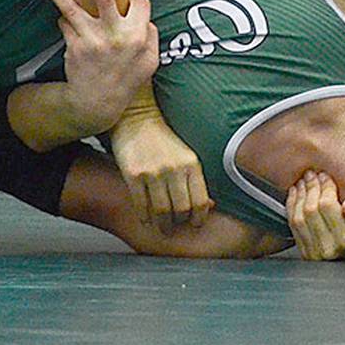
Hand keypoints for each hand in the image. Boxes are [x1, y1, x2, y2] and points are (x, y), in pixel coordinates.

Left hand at [48, 0, 159, 133]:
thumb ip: (151, 38)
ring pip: (73, 8)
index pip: (139, 2)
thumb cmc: (125, 81)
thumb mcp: (149, 63)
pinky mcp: (74, 46)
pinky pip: (65, 24)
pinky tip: (65, 22)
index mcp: (137, 36)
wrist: (97, 103)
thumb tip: (146, 20)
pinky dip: (65, 21)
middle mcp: (115, 35)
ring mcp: (92, 40)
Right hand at [111, 109, 212, 230]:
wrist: (135, 117)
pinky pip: (141, 204)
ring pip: (161, 211)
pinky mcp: (133, 174)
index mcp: (191, 164)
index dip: (199, 218)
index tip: (194, 224)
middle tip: (174, 226)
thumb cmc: (162, 139)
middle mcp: (174, 168)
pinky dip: (144, 216)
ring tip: (161, 226)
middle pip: (181, 210)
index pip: (200, 202)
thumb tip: (210, 207)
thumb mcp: (186, 155)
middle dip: (178, 223)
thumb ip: (195, 180)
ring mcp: (153, 172)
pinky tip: (145, 218)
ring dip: (162, 224)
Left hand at [285, 170, 344, 260]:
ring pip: (298, 218)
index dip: (324, 187)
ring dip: (299, 195)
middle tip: (312, 174)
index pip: (327, 206)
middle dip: (310, 188)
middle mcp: (329, 248)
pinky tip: (295, 194)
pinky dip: (291, 206)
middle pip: (310, 210)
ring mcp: (315, 252)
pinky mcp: (305, 253)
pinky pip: (293, 226)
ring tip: (303, 182)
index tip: (325, 175)